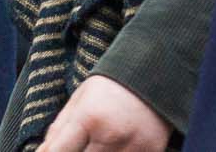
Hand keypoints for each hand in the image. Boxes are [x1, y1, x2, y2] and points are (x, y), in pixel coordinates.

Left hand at [39, 75, 172, 151]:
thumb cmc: (112, 86)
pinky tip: (114, 147)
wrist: (158, 70)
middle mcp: (111, 134)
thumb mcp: (79, 101)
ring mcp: (134, 146)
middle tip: (80, 145)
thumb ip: (57, 131)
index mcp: (88, 118)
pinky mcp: (152, 151)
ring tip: (96, 144)